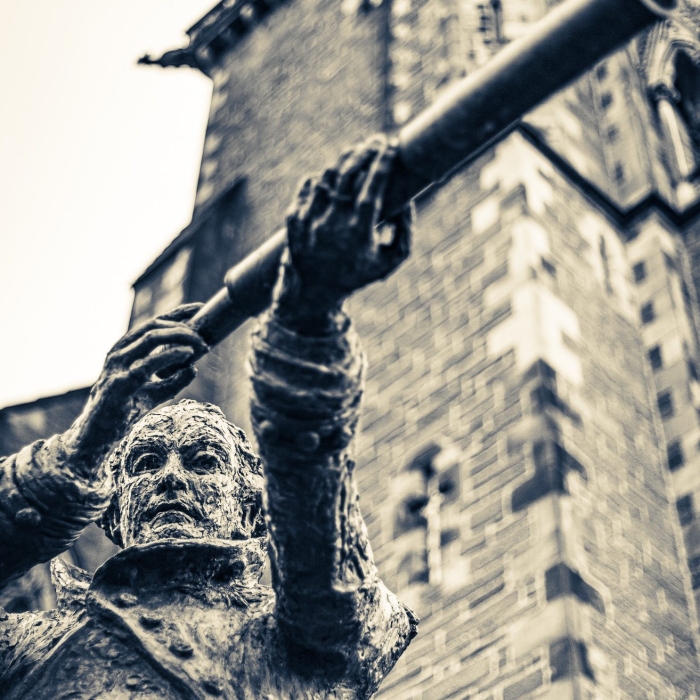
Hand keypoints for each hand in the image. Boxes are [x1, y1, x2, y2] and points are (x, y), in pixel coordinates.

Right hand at [63, 304, 207, 471]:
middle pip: (154, 326)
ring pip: (151, 337)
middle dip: (182, 326)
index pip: (153, 324)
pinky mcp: (119, 384)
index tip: (199, 308)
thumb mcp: (152, 394)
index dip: (177, 313)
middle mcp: (119, 352)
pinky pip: (148, 363)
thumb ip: (172, 381)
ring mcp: (116, 366)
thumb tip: (195, 368)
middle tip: (205, 336)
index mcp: (125, 350)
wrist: (94, 438)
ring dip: (180, 338)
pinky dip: (171, 355)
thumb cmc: (121, 414)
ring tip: (201, 345)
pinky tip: (188, 355)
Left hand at [282, 135, 411, 314]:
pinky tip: (335, 175)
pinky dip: (323, 177)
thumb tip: (408, 201)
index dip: (382, 163)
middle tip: (376, 141)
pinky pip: (309, 186)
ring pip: (328, 176)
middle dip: (364, 151)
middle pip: (348, 174)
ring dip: (344, 160)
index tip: (391, 145)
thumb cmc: (356, 274)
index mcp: (357, 233)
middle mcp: (331, 223)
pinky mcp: (294, 218)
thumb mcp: (389, 262)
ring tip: (358, 152)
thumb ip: (405, 233)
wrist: (312, 292)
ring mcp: (309, 220)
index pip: (371, 188)